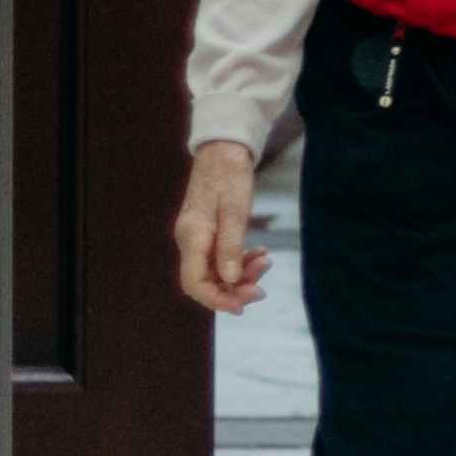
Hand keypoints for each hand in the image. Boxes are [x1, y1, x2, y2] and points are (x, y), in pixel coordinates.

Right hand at [174, 137, 266, 312]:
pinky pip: (222, 259)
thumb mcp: (235, 209)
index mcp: (191, 236)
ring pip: (216, 273)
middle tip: (262, 288)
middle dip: (234, 290)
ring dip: (241, 276)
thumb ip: (231, 245)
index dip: (216, 299)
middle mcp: (190, 241)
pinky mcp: (209, 235)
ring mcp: (199, 239)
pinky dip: (241, 262)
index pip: (194, 282)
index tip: (243, 304)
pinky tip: (260, 255)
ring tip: (265, 262)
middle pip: (206, 282)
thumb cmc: (229, 175)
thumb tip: (231, 279)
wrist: (224, 150)